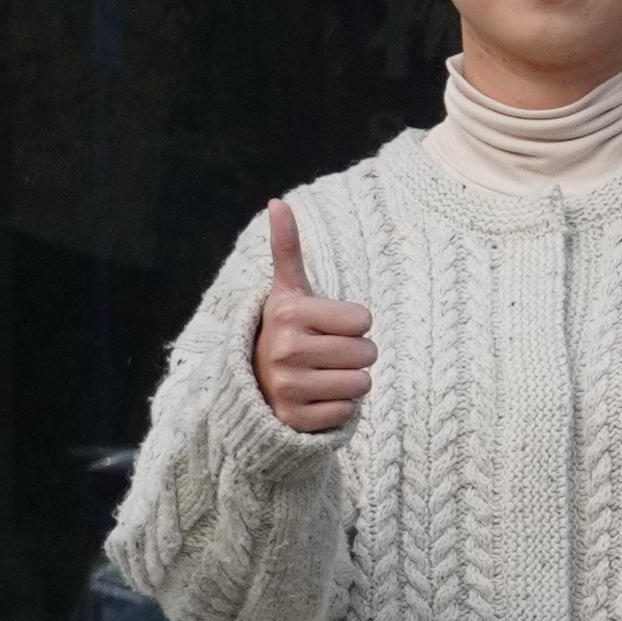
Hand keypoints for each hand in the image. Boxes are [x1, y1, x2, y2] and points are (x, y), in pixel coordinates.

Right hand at [252, 202, 375, 431]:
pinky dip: (337, 408)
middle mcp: (285, 349)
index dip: (354, 325)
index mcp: (288, 313)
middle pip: (367, 353)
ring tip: (321, 375)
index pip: (364, 321)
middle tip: (324, 354)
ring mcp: (288, 386)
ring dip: (349, 382)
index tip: (327, 327)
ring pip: (362, 384)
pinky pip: (348, 411)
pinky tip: (314, 399)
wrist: (254, 384)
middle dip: (354, 354)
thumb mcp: (287, 292)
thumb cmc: (286, 331)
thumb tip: (277, 202)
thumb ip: (287, 249)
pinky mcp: (295, 418)